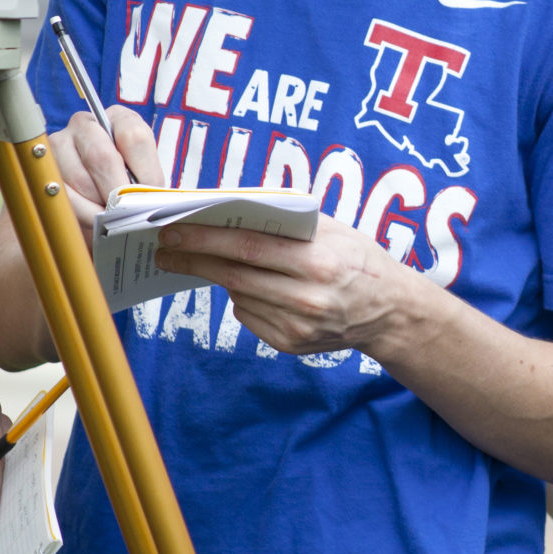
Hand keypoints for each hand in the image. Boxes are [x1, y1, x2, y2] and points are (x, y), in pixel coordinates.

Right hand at [49, 108, 166, 233]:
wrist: (99, 196)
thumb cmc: (127, 183)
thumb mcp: (143, 177)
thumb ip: (146, 182)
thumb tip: (143, 200)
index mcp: (119, 118)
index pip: (133, 136)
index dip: (144, 171)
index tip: (148, 195)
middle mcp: (85, 124)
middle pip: (101, 156)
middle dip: (116, 191)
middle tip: (125, 213)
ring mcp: (59, 143)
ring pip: (79, 178)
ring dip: (98, 204)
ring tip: (111, 217)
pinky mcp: (41, 167)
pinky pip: (62, 194)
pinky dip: (81, 212)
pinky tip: (93, 218)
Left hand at [155, 212, 435, 359]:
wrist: (390, 311)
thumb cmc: (359, 258)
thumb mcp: (333, 229)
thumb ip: (286, 221)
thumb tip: (228, 209)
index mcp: (319, 262)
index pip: (249, 247)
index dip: (205, 238)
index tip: (171, 230)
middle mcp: (307, 298)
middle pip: (235, 275)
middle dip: (193, 259)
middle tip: (162, 247)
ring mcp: (297, 326)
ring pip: (238, 296)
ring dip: (217, 276)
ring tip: (201, 259)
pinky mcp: (289, 344)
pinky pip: (249, 316)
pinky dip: (242, 298)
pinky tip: (253, 286)